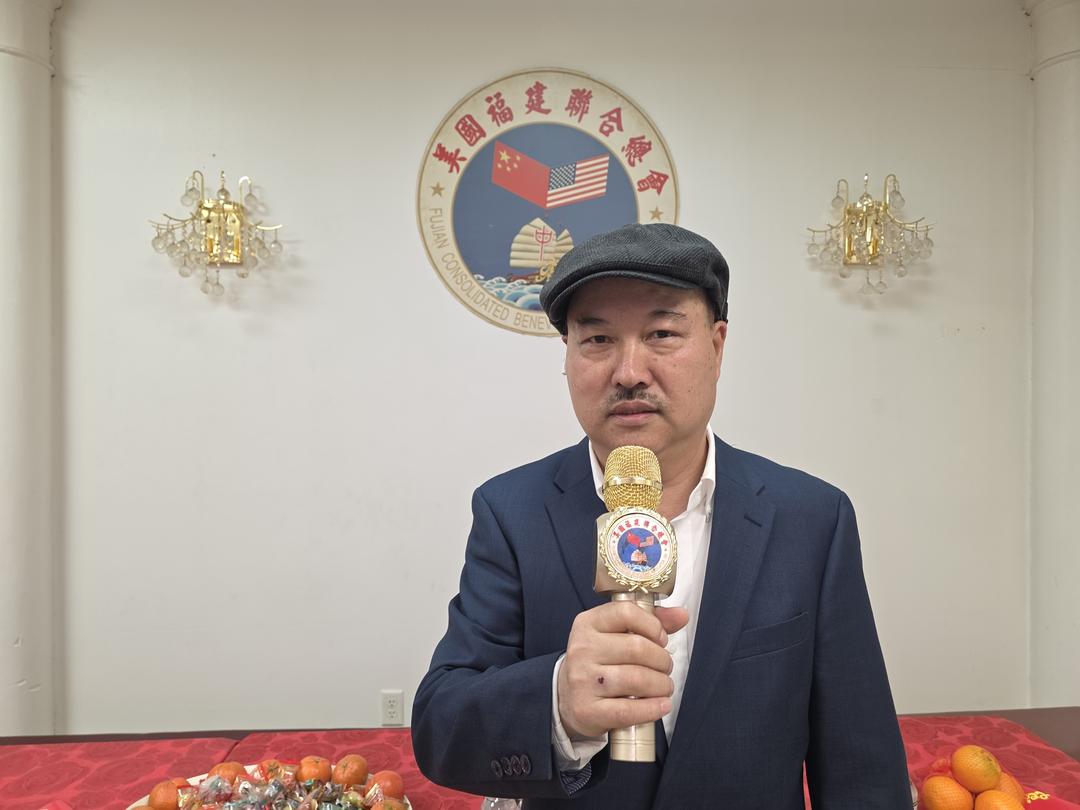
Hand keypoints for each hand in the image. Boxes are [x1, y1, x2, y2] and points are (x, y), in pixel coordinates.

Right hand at [557, 602, 688, 738]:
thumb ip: (650, 621)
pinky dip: (652, 708)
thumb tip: (682, 614)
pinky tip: (661, 705)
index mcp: (588, 624)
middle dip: (662, 660)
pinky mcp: (587, 710)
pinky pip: (628, 710)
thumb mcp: (616, 634)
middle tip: (665, 668)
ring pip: (637, 679)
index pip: (626, 613)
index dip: (652, 625)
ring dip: (661, 685)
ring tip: (663, 687)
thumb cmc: (600, 661)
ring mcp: (582, 680)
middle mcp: (582, 649)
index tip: (661, 639)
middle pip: (637, 648)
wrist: (568, 697)